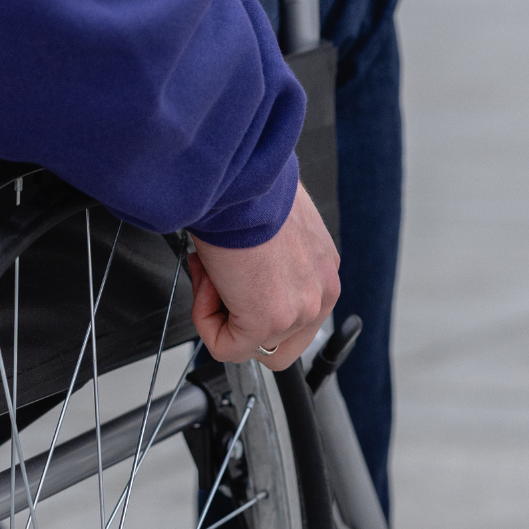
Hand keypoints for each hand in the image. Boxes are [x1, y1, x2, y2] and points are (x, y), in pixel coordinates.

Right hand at [188, 184, 339, 369]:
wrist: (241, 182)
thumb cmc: (250, 190)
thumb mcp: (273, 226)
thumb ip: (271, 260)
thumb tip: (241, 271)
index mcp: (323, 270)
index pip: (293, 317)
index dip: (251, 302)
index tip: (233, 274)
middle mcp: (320, 293)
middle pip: (278, 345)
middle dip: (241, 320)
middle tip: (221, 283)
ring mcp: (298, 311)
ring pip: (249, 345)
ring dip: (219, 312)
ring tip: (213, 272)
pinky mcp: (267, 321)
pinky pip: (226, 347)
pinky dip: (205, 320)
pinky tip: (207, 282)